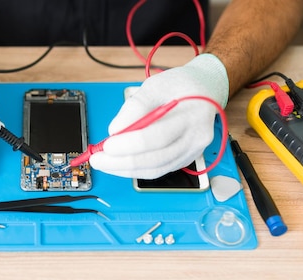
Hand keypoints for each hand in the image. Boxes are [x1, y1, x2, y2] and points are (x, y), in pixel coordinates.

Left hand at [89, 53, 228, 178]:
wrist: (205, 91)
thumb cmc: (180, 86)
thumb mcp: (155, 85)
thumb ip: (135, 106)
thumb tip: (115, 131)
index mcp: (191, 116)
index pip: (158, 136)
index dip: (129, 144)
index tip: (107, 144)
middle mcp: (196, 138)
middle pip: (156, 159)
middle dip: (122, 162)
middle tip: (97, 159)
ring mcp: (192, 152)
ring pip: (156, 170)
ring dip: (125, 170)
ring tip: (104, 163)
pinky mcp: (184, 160)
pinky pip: (158, 171)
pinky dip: (135, 170)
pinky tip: (119, 164)